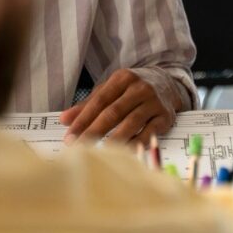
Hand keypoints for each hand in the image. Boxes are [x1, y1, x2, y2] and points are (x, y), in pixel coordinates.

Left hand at [59, 69, 180, 145]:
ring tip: (100, 153)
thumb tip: (64, 119)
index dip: (83, 120)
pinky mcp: (165, 116)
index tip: (70, 136)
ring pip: (131, 123)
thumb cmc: (133, 89)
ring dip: (114, 140)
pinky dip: (135, 144)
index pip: (99, 101)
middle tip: (79, 148)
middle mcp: (140, 88)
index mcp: (123, 78)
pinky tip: (124, 153)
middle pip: (113, 112)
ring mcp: (154, 102)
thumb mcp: (111, 89)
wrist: (168, 83)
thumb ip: (88, 104)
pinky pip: (149, 133)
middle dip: (94, 132)